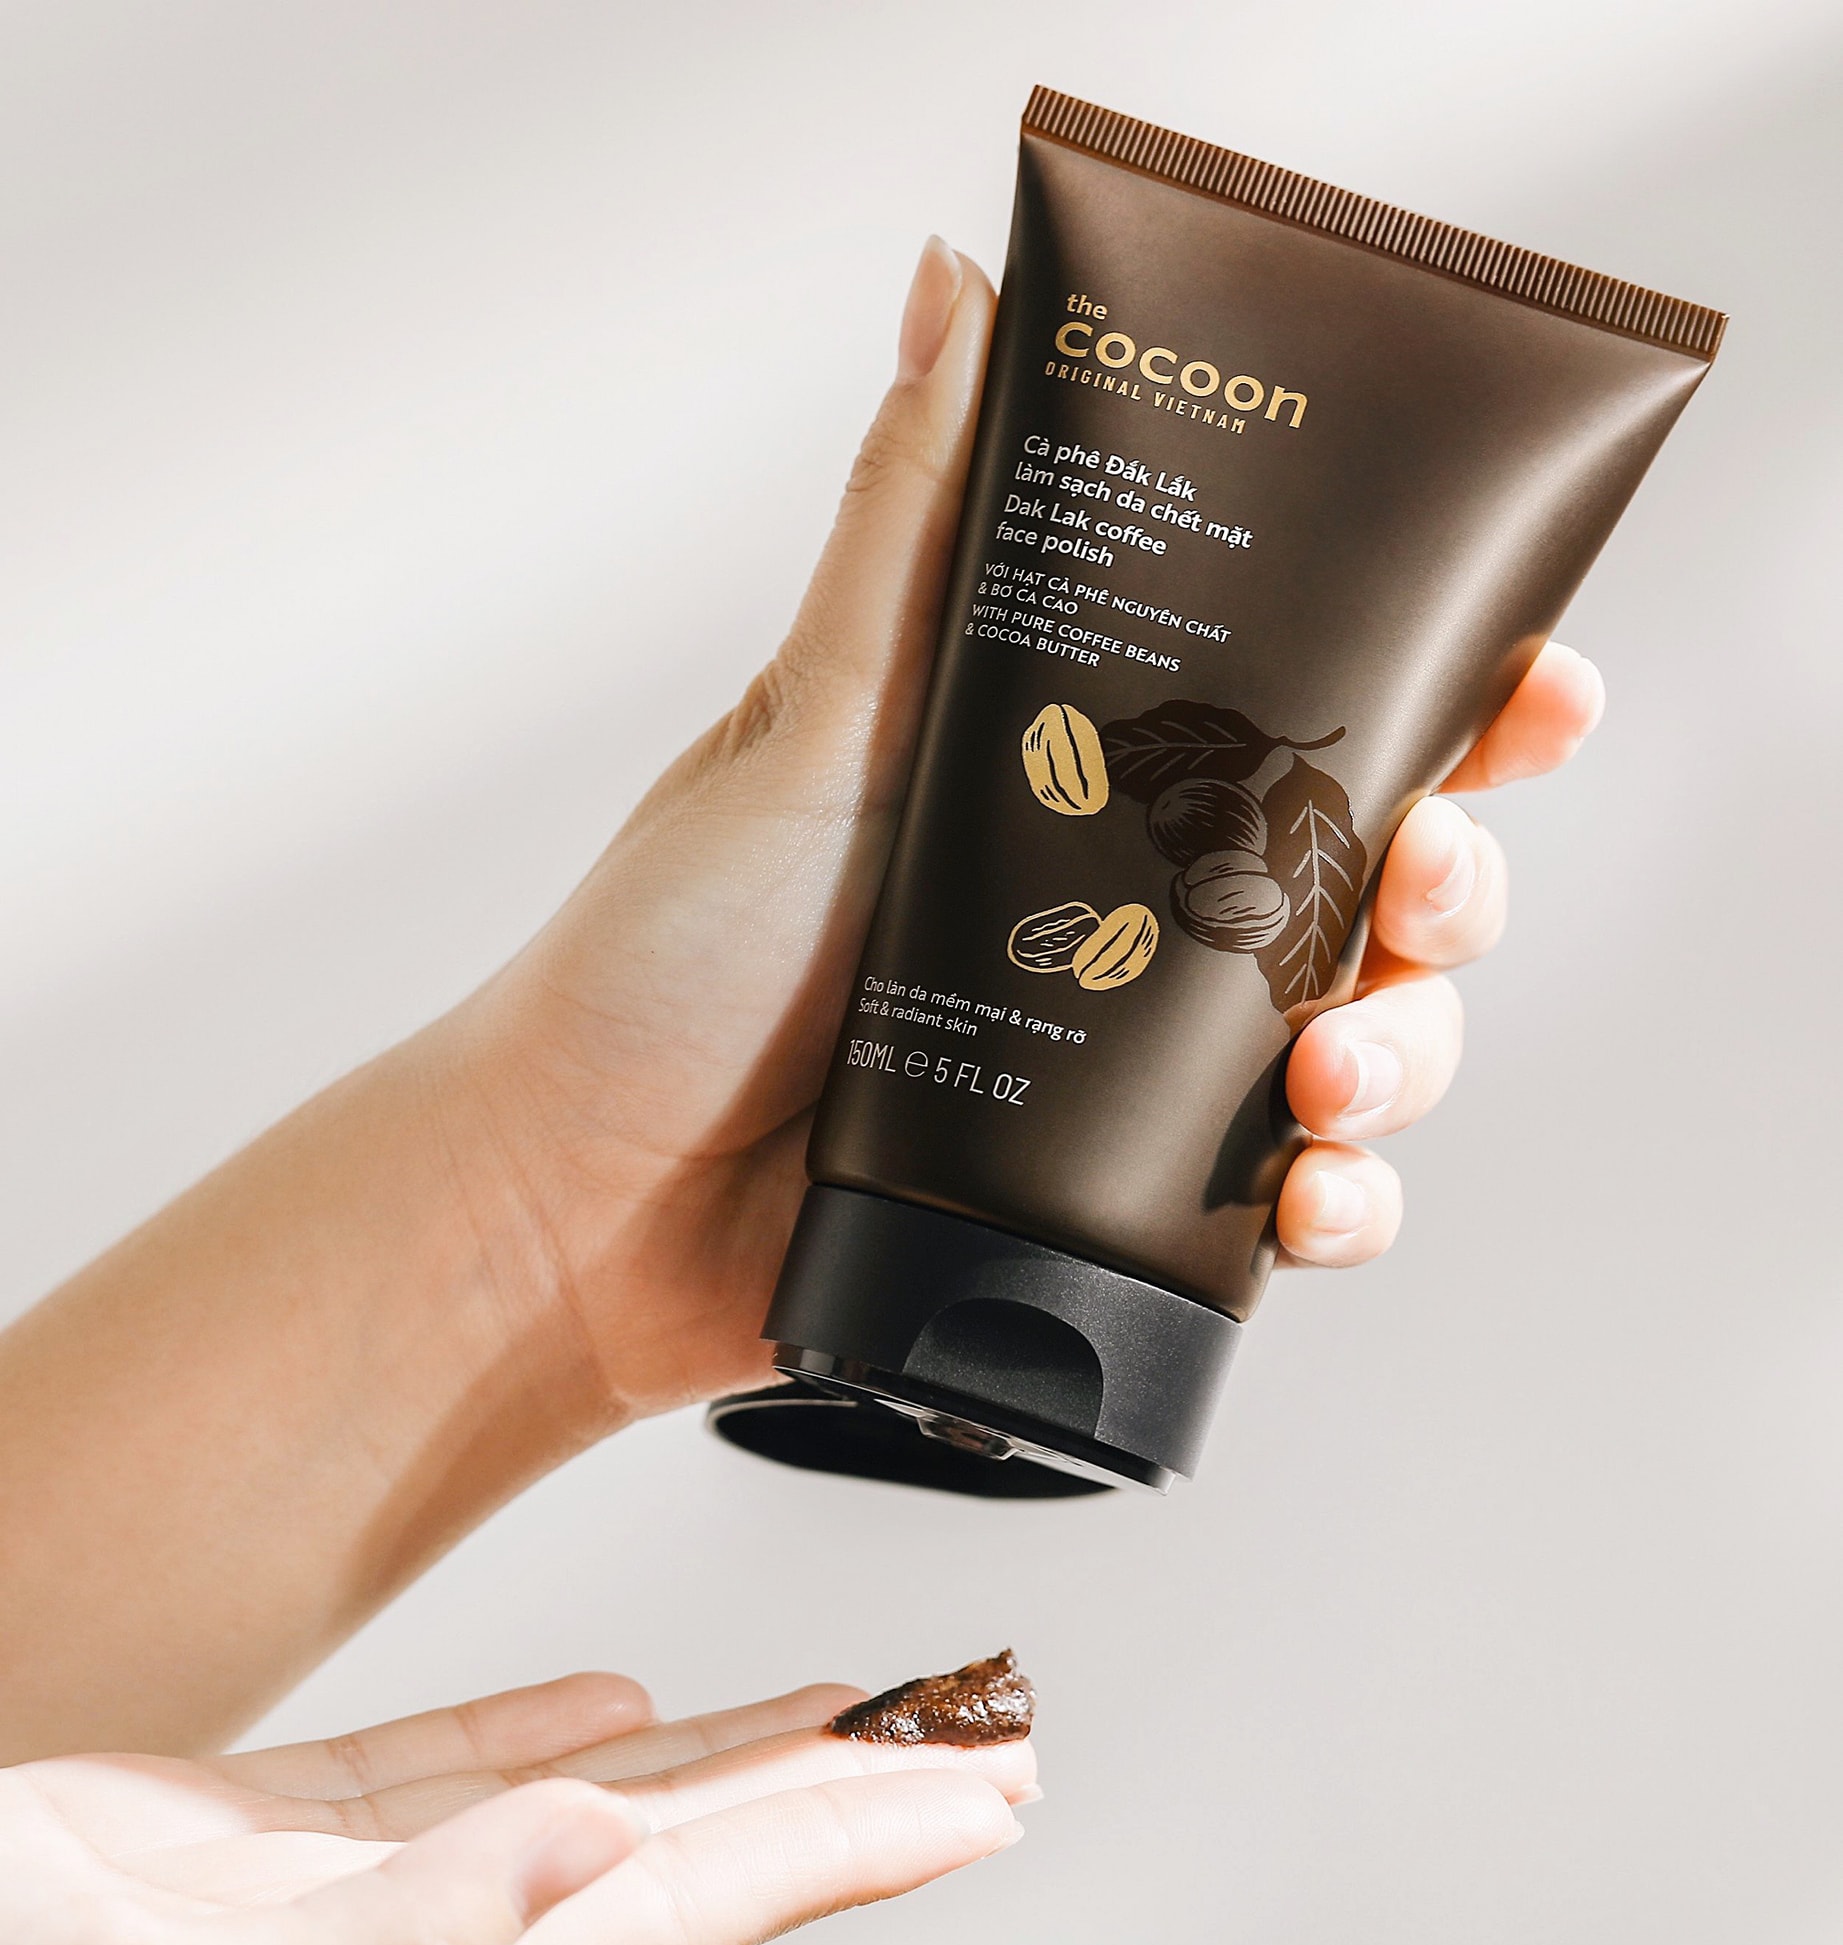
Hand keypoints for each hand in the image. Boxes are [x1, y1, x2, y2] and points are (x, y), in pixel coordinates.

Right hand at [0, 1670, 1031, 1944]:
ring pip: (580, 1816)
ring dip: (723, 1756)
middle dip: (839, 1798)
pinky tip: (618, 1713)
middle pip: (679, 1862)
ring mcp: (333, 1899)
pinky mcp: (250, 1849)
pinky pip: (443, 1786)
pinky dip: (540, 1736)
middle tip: (974, 1745)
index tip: (977, 1793)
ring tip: (846, 1713)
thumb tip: (594, 1846)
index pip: (696, 1907)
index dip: (849, 1842)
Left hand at [451, 238, 1607, 1409]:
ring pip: (1369, 1039)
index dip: (1456, 698)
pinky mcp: (1123, 1200)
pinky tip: (1308, 1201)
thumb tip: (958, 279)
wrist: (583, 1200)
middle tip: (1421, 879)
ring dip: (1409, 1050)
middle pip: (1381, 878)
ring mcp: (1138, 1065)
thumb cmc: (667, 956)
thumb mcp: (805, 722)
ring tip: (1330, 1070)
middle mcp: (1135, 909)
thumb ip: (908, 522)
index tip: (1528, 692)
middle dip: (1452, 878)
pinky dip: (1338, 1208)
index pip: (1311, 710)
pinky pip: (1292, 1200)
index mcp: (1087, 773)